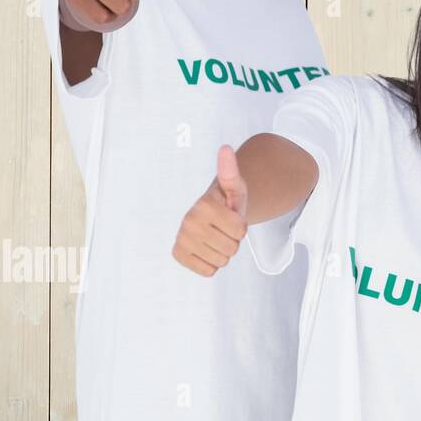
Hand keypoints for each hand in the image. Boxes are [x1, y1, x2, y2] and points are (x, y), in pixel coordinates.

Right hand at [173, 145, 248, 276]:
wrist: (210, 214)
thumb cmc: (226, 200)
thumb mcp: (234, 186)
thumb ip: (231, 170)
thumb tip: (226, 148)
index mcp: (204, 206)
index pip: (240, 230)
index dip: (242, 226)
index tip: (232, 216)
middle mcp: (188, 222)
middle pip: (232, 248)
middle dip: (234, 240)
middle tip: (224, 228)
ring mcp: (181, 239)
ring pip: (222, 261)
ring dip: (224, 251)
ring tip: (217, 236)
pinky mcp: (178, 254)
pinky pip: (208, 271)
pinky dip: (213, 263)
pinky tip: (208, 248)